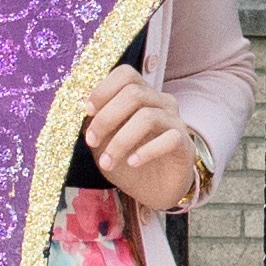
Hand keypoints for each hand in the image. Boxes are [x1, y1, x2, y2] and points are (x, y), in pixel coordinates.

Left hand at [80, 70, 210, 218]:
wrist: (154, 190)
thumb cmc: (128, 160)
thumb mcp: (105, 141)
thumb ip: (96, 124)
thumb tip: (80, 113)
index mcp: (142, 95)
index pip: (126, 74)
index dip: (104, 89)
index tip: (88, 112)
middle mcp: (161, 102)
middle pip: (134, 93)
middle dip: (106, 118)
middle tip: (91, 141)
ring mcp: (175, 122)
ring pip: (147, 116)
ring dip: (120, 141)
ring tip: (107, 162)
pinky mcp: (185, 145)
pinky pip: (169, 139)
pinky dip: (147, 151)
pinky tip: (133, 162)